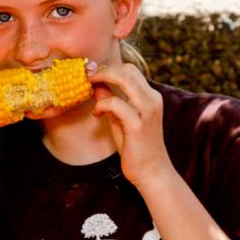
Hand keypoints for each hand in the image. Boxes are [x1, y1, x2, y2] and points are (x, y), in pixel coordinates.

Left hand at [88, 64, 172, 187]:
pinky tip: (97, 114)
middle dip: (103, 70)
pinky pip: (115, 103)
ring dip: (102, 79)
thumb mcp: (120, 119)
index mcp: (150, 97)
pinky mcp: (138, 124)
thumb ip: (111, 100)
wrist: (151, 171)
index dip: (109, 68)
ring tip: (90, 88)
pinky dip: (102, 105)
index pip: (130, 70)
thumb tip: (97, 85)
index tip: (93, 75)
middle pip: (127, 69)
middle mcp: (152, 99)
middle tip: (88, 79)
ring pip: (124, 78)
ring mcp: (146, 111)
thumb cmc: (135, 146)